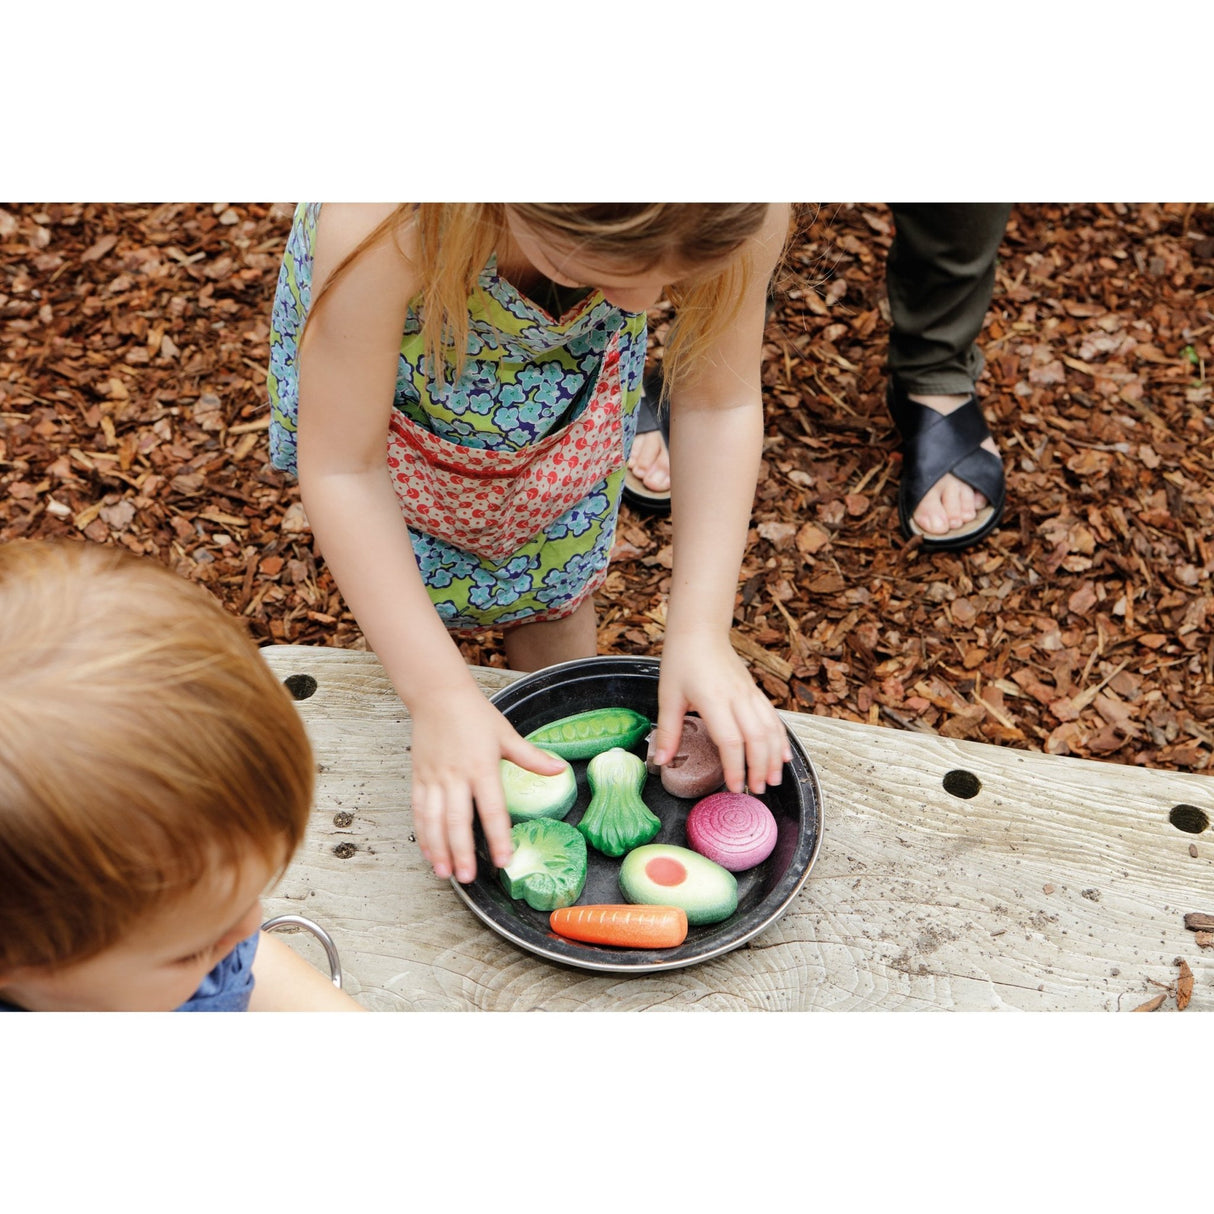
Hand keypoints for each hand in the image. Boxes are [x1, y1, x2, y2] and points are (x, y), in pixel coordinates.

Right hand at [408, 684, 566, 883]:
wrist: (438, 695)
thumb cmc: (475, 714)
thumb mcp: (506, 734)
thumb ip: (531, 757)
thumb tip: (560, 770)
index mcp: (481, 766)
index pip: (492, 809)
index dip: (498, 836)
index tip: (503, 860)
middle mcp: (456, 776)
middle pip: (458, 821)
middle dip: (462, 851)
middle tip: (468, 877)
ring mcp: (434, 778)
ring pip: (434, 820)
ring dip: (439, 848)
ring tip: (445, 873)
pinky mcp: (419, 777)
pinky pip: (418, 810)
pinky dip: (423, 833)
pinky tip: (428, 851)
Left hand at [649, 632, 790, 795]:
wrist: (700, 631)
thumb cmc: (682, 660)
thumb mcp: (668, 696)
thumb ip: (668, 731)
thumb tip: (661, 761)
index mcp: (713, 699)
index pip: (730, 740)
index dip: (735, 766)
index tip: (734, 787)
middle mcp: (736, 697)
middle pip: (757, 738)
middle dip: (760, 768)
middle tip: (757, 790)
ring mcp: (749, 693)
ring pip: (770, 729)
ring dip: (774, 756)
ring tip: (774, 779)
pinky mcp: (755, 691)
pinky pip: (774, 718)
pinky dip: (781, 738)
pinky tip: (783, 755)